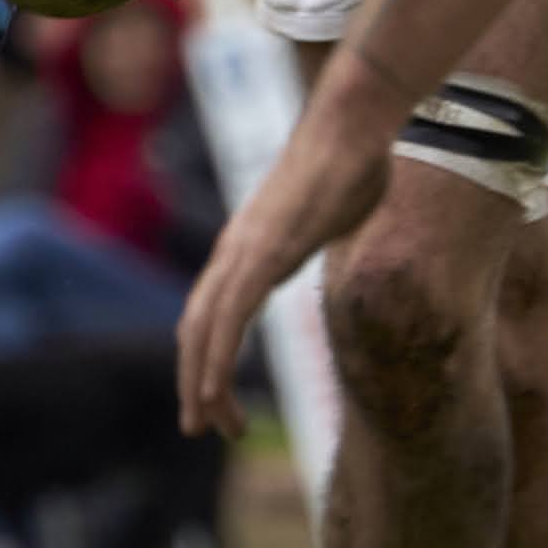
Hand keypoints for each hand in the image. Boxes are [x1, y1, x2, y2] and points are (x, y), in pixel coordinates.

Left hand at [174, 78, 395, 437]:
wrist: (353, 121)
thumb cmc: (354, 161)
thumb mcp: (337, 215)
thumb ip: (326, 235)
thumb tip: (343, 237)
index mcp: (249, 243)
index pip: (212, 309)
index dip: (207, 354)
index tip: (215, 394)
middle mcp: (235, 248)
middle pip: (197, 326)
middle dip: (193, 380)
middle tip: (198, 426)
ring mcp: (246, 248)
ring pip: (205, 328)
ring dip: (200, 381)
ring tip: (204, 424)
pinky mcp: (264, 249)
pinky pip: (230, 315)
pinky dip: (216, 357)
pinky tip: (212, 391)